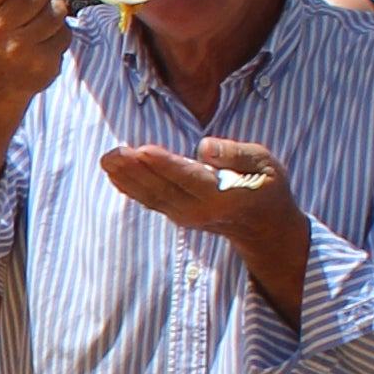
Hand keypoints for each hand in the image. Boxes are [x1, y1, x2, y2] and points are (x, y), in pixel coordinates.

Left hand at [100, 133, 310, 282]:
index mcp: (224, 195)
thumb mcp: (266, 165)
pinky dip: (130, 187)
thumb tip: (204, 146)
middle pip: (163, 188)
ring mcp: (187, 216)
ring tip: (107, 158)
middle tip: (113, 152)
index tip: (143, 150)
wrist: (264, 227)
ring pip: (152, 197)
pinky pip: (150, 202)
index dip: (165, 165)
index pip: (189, 178)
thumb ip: (236, 154)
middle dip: (135, 170)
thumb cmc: (265, 186)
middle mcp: (201, 210)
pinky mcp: (177, 216)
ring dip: (127, 178)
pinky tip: (115, 172)